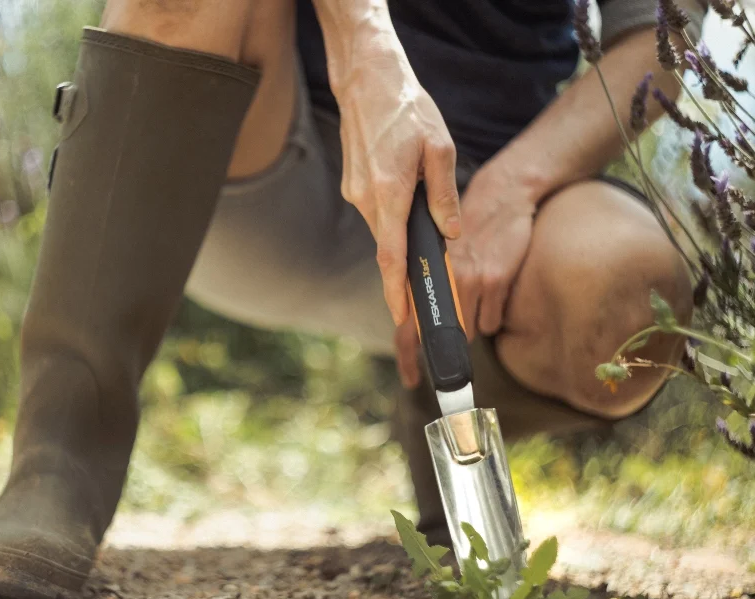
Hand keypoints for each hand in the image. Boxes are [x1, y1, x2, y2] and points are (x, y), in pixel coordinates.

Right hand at [332, 35, 460, 325]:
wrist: (366, 78)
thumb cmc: (406, 108)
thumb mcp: (438, 147)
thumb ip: (444, 195)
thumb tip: (450, 233)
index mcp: (388, 192)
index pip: (391, 256)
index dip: (396, 291)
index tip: (402, 317)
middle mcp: (365, 198)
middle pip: (388, 247)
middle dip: (405, 270)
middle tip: (428, 288)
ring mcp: (355, 192)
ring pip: (383, 229)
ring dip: (402, 235)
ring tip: (425, 222)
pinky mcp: (353, 185)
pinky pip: (376, 211)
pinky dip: (393, 216)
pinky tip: (408, 196)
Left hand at [394, 158, 538, 387]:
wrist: (502, 196)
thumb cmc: (468, 228)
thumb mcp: (441, 257)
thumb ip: (430, 286)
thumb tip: (419, 322)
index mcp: (425, 276)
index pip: (410, 325)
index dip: (409, 355)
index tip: (412, 379)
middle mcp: (443, 281)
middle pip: (444, 337)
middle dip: (449, 347)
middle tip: (454, 357)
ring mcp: (469, 281)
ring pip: (471, 331)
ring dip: (473, 324)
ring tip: (479, 298)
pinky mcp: (495, 280)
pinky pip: (492, 321)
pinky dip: (493, 315)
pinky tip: (494, 292)